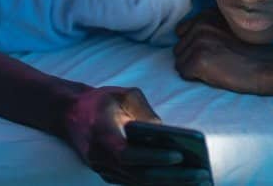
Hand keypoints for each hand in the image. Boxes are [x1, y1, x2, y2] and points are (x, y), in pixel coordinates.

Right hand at [62, 86, 210, 184]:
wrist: (69, 113)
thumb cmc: (101, 101)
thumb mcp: (124, 96)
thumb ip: (146, 113)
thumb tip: (169, 134)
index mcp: (101, 136)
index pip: (129, 154)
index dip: (154, 157)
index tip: (179, 155)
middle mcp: (100, 159)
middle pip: (140, 175)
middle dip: (174, 177)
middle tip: (203, 174)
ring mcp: (104, 171)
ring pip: (140, 184)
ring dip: (172, 185)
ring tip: (201, 182)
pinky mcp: (110, 176)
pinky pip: (137, 184)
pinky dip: (161, 185)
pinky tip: (184, 183)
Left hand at [174, 8, 272, 94]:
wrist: (270, 66)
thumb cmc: (252, 52)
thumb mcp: (229, 29)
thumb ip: (208, 28)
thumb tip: (183, 38)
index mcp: (206, 14)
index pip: (182, 32)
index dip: (194, 46)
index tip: (211, 52)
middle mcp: (200, 24)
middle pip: (179, 48)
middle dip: (193, 58)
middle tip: (217, 62)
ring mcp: (198, 41)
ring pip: (180, 62)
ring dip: (194, 69)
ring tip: (217, 68)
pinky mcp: (198, 60)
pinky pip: (183, 73)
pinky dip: (196, 78)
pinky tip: (215, 75)